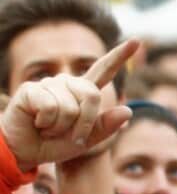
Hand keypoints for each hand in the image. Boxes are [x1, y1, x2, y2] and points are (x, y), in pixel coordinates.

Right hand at [0, 40, 138, 170]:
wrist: (22, 152)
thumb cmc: (54, 144)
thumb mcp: (86, 140)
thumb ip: (106, 127)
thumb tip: (128, 111)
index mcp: (84, 92)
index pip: (104, 71)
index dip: (119, 56)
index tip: (136, 41)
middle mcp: (68, 83)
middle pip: (92, 96)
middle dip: (84, 123)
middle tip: (70, 136)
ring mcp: (49, 84)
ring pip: (70, 107)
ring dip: (61, 127)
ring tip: (48, 128)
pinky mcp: (31, 89)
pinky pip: (50, 108)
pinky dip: (46, 123)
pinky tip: (36, 123)